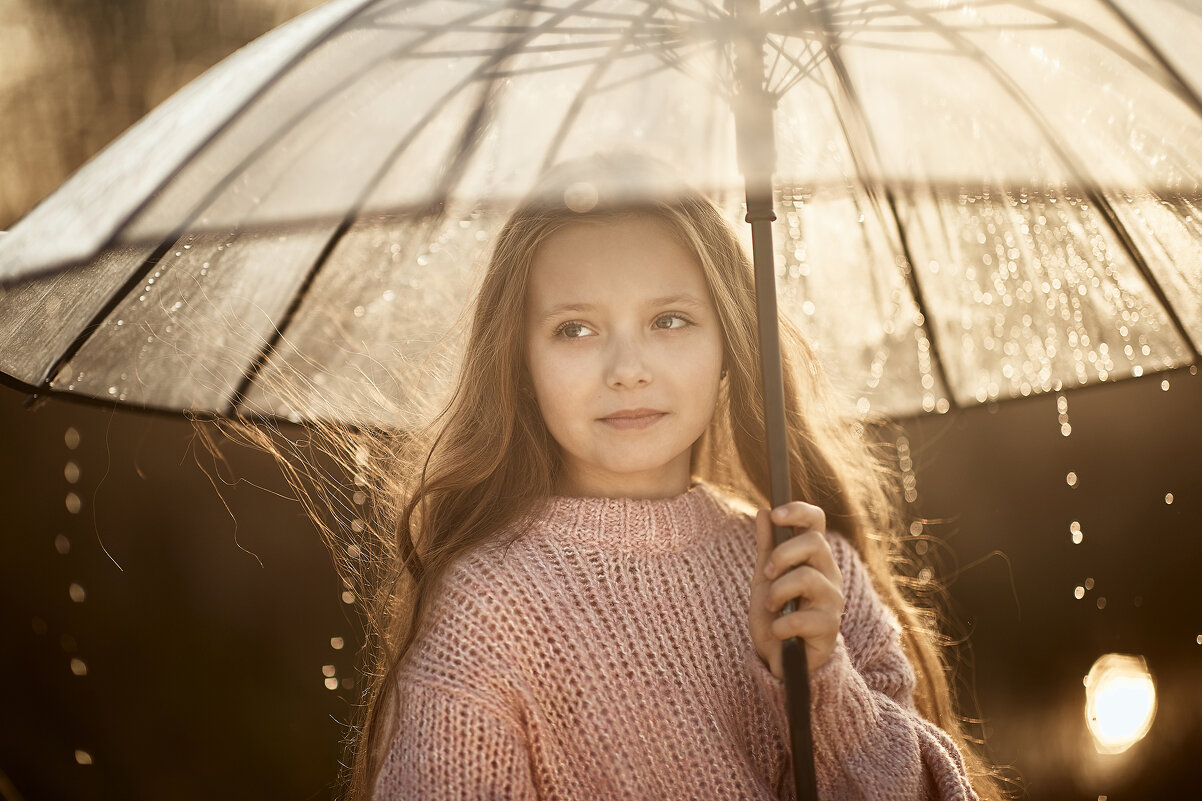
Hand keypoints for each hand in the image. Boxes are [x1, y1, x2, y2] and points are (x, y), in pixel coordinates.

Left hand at [749, 502, 843, 678]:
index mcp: (813, 558)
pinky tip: (778, 632)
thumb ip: (766, 546)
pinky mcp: (830, 629)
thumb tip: (763, 512)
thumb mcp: (765, 577)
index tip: (775, 514)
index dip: (799, 512)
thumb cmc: (776, 613)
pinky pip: (802, 618)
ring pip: (807, 578)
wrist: (779, 658)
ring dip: (778, 592)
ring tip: (771, 607)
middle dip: (782, 555)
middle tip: (767, 573)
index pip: (817, 522)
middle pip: (814, 543)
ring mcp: (832, 601)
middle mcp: (829, 574)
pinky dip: (780, 626)